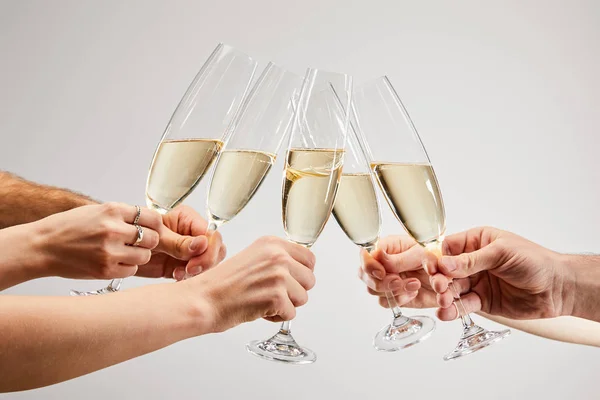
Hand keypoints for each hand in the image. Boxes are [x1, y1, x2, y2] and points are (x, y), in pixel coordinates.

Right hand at [34, 203, 161, 278]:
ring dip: (138, 255)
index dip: (154, 225)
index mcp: (112, 210)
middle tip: (137, 242)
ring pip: (145, 256)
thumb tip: (148, 221)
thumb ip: (122, 215)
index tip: (149, 228)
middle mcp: (113, 229)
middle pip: (153, 238)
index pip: (152, 217)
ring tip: (123, 252)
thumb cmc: (68, 228)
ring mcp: (110, 251)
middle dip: (148, 241)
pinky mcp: (106, 270)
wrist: (42, 246)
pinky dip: (126, 267)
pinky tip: (114, 262)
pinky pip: (132, 270)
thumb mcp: (96, 211)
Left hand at [136, 205, 225, 279]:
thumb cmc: (132, 235)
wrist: (118, 250)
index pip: (211, 235)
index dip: (207, 251)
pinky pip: (198, 273)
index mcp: (188, 219)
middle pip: (216, 249)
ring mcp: (190, 250)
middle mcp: (193, 234)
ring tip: (179, 274)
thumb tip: (202, 244)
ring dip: (199, 272)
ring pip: (210, 262)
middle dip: (206, 263)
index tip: (192, 264)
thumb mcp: (155, 238)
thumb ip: (179, 242)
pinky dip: (191, 278)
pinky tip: (177, 277)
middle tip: (188, 271)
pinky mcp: (184, 265)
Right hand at [185, 236, 315, 332]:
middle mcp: (278, 256)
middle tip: (270, 293)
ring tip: (262, 300)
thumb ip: (276, 260)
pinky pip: (291, 314)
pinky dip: (276, 317)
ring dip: (285, 305)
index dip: (300, 274)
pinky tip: (258, 309)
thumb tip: (299, 271)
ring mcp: (279, 275)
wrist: (203, 299)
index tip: (288, 281)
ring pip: (302, 298)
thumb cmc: (222, 284)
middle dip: (294, 291)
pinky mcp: (277, 296)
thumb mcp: (253, 259)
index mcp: (272, 243)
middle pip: (309, 280)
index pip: (309, 258)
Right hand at [359, 235, 438, 309]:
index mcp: (386, 247)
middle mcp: (383, 264)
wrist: (452, 275)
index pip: (365, 254)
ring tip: (414, 284)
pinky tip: (413, 293)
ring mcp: (387, 280)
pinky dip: (399, 299)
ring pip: (373, 290)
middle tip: (398, 281)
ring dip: (392, 290)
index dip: (369, 265)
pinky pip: (386, 302)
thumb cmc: (437, 256)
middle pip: (364, 275)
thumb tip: (378, 256)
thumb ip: (399, 258)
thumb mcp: (421, 253)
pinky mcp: (394, 295)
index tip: (382, 272)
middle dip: (381, 281)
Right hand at [428, 226, 569, 320]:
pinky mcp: (482, 301)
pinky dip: (453, 310)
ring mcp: (477, 282)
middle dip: (441, 280)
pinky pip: (463, 305)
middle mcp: (473, 262)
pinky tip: (445, 313)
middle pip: (446, 271)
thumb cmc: (534, 261)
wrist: (558, 288)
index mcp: (476, 242)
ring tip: (444, 302)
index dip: (439, 259)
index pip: (448, 248)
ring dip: (445, 296)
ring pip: (452, 289)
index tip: (434, 269)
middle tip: (440, 287)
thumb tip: (444, 265)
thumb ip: (472, 260)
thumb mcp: (501, 253)